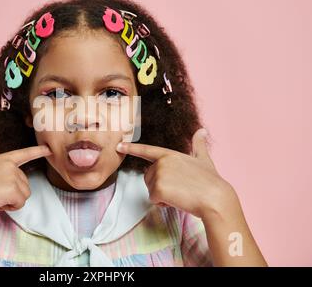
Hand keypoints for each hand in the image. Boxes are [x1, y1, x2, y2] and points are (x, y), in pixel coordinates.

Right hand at [0, 145, 51, 219]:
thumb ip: (3, 175)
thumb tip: (17, 189)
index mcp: (2, 159)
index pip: (24, 153)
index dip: (38, 151)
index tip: (49, 149)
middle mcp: (10, 164)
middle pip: (25, 184)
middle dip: (12, 194)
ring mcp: (13, 175)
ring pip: (25, 194)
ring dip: (11, 201)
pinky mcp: (14, 188)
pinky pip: (20, 203)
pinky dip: (10, 207)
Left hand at [116, 128, 236, 219]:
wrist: (215, 198)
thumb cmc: (211, 181)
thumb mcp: (204, 159)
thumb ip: (199, 146)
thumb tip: (202, 131)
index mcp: (170, 154)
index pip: (147, 150)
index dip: (131, 148)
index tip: (118, 146)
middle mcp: (162, 162)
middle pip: (148, 177)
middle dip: (160, 185)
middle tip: (180, 188)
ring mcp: (159, 174)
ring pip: (150, 189)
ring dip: (162, 195)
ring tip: (180, 193)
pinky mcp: (158, 188)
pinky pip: (153, 199)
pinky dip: (163, 203)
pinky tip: (177, 200)